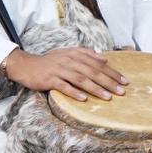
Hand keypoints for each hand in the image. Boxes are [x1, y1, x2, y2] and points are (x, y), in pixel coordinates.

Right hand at [5, 47, 126, 101]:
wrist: (26, 65)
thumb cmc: (51, 61)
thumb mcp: (68, 53)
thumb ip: (87, 54)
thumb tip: (104, 59)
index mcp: (76, 54)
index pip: (98, 64)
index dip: (113, 73)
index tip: (125, 81)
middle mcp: (69, 61)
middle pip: (93, 72)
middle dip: (109, 82)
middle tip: (121, 91)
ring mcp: (59, 70)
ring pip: (81, 79)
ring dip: (95, 88)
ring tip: (108, 97)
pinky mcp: (49, 79)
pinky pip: (64, 86)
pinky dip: (74, 92)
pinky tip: (84, 98)